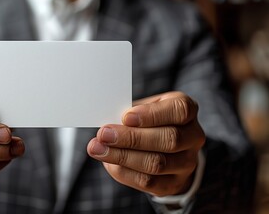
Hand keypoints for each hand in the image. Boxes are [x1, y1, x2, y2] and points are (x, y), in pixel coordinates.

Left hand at [87, 92, 204, 195]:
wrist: (167, 148)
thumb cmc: (149, 120)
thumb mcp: (143, 108)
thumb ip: (129, 113)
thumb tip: (107, 124)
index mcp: (186, 110)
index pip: (179, 111)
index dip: (152, 115)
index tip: (126, 117)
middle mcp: (193, 136)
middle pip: (169, 139)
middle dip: (131, 138)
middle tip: (104, 134)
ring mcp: (187, 162)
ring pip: (157, 163)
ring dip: (123, 156)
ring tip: (98, 149)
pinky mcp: (174, 183)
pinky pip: (148, 182)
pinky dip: (124, 172)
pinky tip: (108, 162)